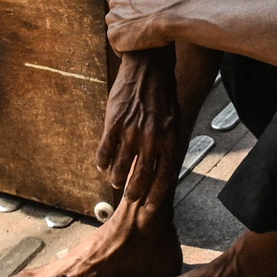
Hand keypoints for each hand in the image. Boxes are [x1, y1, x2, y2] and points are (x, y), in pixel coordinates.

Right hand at [94, 43, 181, 202]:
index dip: (154, 198)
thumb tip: (164, 168)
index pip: (163, 180)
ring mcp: (131, 132)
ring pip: (119, 168)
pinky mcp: (114, 123)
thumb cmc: (164, 94)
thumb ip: (168, 145)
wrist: (149, 68)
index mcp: (170, 141)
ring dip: (116, 179)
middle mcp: (152, 140)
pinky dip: (102, 163)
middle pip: (140, 179)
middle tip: (130, 198)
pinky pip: (105, 152)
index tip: (148, 209)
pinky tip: (103, 166)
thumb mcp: (174, 121)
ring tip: (115, 181)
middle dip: (134, 193)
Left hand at [104, 0, 196, 53]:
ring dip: (124, 36)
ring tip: (141, 42)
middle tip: (138, 31)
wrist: (170, 18)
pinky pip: (116, 46)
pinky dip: (125, 50)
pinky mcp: (113, 36)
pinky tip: (139, 51)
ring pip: (114, 30)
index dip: (117, 3)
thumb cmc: (175, 5)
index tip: (125, 11)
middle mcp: (115, 2)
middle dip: (122, 23)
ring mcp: (112, 19)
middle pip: (112, 15)